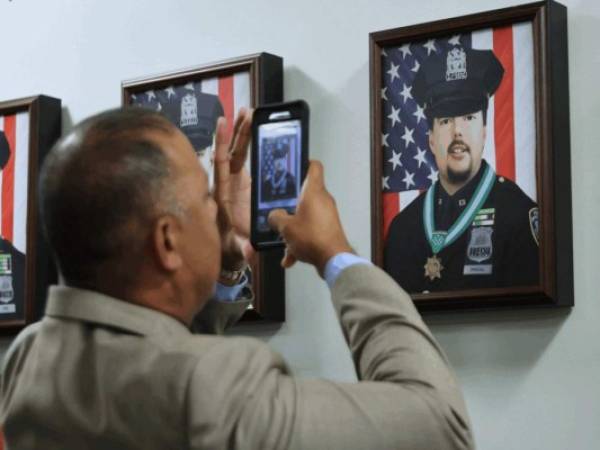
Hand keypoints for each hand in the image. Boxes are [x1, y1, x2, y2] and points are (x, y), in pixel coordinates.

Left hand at [213, 108, 254, 270]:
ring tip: (249, 112)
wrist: (231, 250)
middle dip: (236, 132)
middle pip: (229, 153)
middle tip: (244, 112)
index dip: (221, 144)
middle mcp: (225, 185)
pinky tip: (254, 129)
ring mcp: (234, 183)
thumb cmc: (230, 249)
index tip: (221, 124)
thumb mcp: (236, 250)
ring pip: (236, 153)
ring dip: (243, 133)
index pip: (220, 165)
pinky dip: (249, 144)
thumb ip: (242, 250)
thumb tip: (249, 252)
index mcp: (221, 195)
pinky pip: (244, 160)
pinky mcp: (242, 184)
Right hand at [268, 161, 352, 275]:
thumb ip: (276, 217)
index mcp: (313, 191)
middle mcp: (323, 200)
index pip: (314, 166)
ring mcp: (327, 215)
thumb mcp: (286, 226)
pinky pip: (311, 230)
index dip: (303, 162)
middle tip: (276, 204)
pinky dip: (300, 241)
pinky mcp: (329, 229)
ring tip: (282, 239)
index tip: (291, 166)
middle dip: (289, 201)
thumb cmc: (310, 236)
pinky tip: (290, 258)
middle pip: (305, 192)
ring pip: (306, 215)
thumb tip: (274, 215)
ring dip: (293, 227)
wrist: (333, 260)